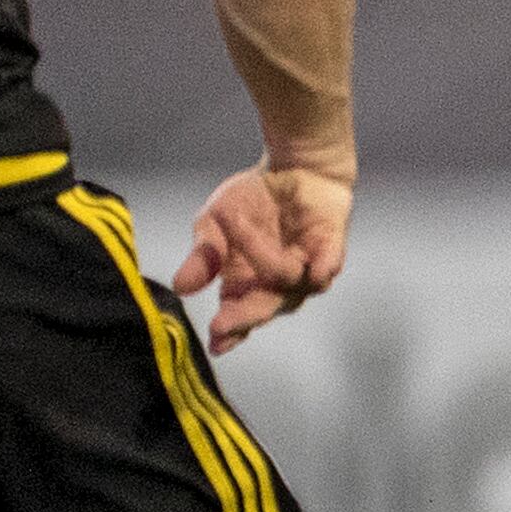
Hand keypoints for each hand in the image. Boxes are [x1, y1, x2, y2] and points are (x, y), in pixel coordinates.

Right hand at [175, 159, 354, 353]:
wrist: (290, 170)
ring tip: (239, 227)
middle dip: (245, 315)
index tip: (215, 341)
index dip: (230, 330)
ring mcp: (307, 269)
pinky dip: (322, 267)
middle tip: (224, 321)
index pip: (239, 315)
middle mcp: (279, 284)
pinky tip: (314, 268)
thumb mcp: (213, 225)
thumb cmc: (250, 202)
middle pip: (266, 308)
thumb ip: (202, 257)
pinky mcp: (330, 249)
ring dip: (264, 258)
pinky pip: (327, 264)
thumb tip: (179, 288)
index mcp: (247, 284)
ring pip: (289, 281)